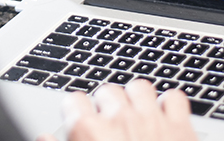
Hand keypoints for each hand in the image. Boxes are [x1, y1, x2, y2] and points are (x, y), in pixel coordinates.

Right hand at [41, 81, 197, 140]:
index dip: (75, 111)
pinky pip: (173, 98)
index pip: (73, 100)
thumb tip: (43, 138)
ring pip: (139, 88)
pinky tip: (163, 118)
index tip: (78, 119)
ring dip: (135, 99)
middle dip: (106, 104)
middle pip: (107, 91)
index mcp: (89, 131)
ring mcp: (151, 120)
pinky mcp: (180, 128)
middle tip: (108, 123)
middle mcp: (119, 119)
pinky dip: (168, 105)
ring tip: (134, 115)